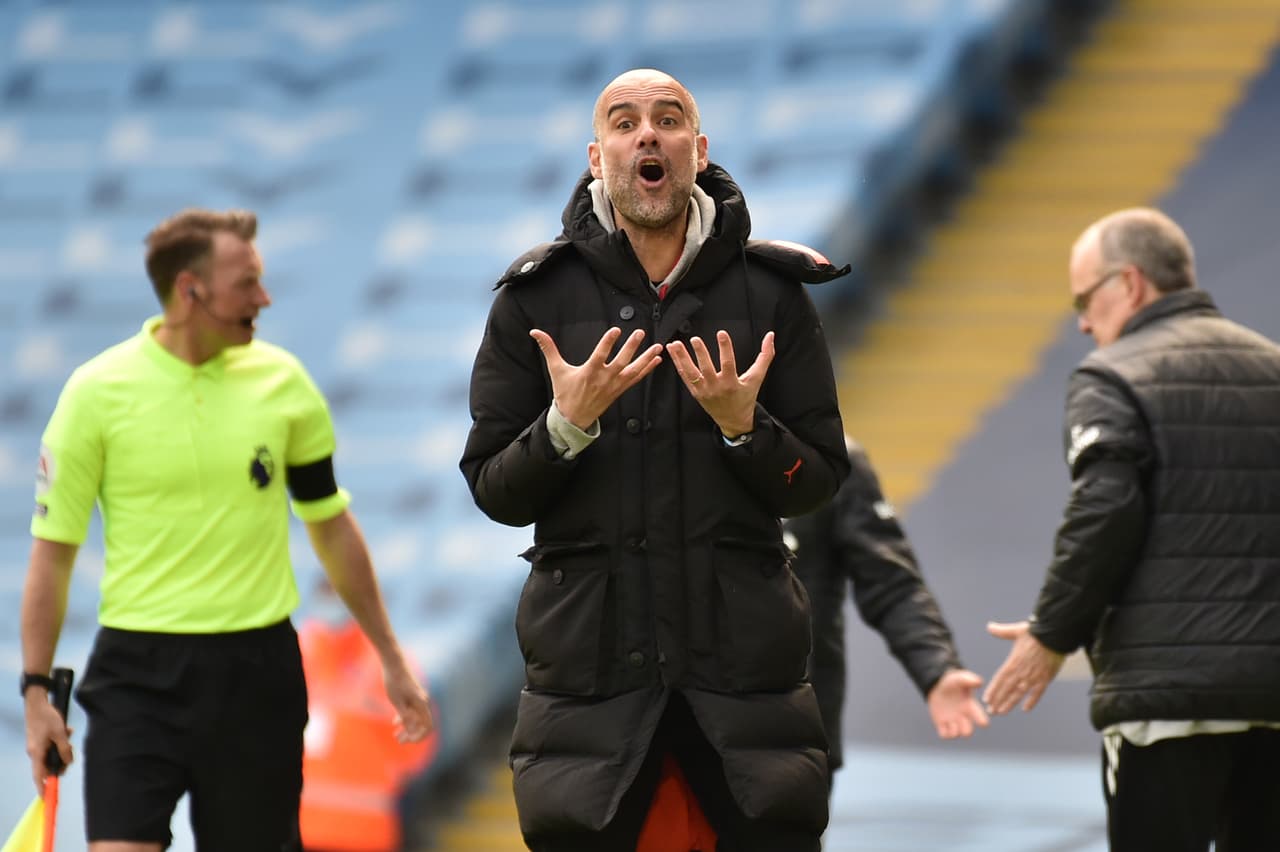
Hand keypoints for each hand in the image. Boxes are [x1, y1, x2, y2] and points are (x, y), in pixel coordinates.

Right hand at [24, 695, 72, 791]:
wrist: (37, 702)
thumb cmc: (46, 717)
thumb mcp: (60, 733)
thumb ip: (65, 749)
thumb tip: (68, 763)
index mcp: (37, 753)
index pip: (39, 776)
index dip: (43, 788)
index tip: (47, 798)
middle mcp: (35, 752)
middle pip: (49, 765)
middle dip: (62, 761)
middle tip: (70, 754)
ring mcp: (37, 747)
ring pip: (52, 754)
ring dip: (63, 748)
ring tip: (68, 734)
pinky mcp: (40, 741)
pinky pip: (52, 746)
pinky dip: (60, 741)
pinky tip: (66, 730)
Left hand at [382, 658, 434, 743]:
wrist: (393, 662)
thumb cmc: (394, 681)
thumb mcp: (397, 701)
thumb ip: (406, 717)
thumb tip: (412, 731)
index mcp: (422, 703)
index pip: (428, 726)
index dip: (420, 736)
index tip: (408, 741)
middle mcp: (423, 702)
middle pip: (423, 724)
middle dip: (412, 734)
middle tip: (399, 741)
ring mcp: (418, 698)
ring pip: (417, 718)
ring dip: (408, 728)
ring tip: (396, 735)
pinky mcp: (412, 695)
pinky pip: (412, 711)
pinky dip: (405, 718)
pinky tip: (394, 723)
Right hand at [531, 327, 662, 429]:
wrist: (573, 418)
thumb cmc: (565, 392)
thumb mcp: (556, 370)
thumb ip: (548, 348)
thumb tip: (535, 332)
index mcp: (589, 372)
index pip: (600, 354)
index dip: (608, 342)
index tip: (616, 330)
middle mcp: (604, 379)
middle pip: (621, 361)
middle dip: (631, 347)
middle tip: (640, 332)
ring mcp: (614, 386)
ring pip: (633, 370)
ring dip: (646, 358)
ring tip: (658, 346)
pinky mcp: (620, 391)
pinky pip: (636, 379)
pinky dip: (647, 369)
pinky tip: (657, 360)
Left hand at [666, 330, 773, 435]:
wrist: (734, 420)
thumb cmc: (746, 397)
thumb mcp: (757, 378)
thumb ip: (765, 356)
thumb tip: (770, 335)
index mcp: (732, 384)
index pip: (728, 363)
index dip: (725, 348)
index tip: (721, 333)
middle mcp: (716, 388)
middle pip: (706, 369)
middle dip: (700, 353)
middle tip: (695, 339)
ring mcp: (704, 391)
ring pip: (690, 373)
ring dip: (681, 358)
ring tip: (674, 344)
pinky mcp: (696, 393)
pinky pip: (685, 378)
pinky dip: (678, 365)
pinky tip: (673, 353)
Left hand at [926, 668, 988, 738]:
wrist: (938, 685)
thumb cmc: (952, 681)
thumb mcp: (960, 678)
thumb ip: (969, 680)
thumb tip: (980, 682)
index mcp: (970, 707)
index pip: (980, 717)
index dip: (982, 721)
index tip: (983, 723)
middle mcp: (963, 717)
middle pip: (968, 732)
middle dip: (966, 730)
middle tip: (961, 719)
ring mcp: (952, 721)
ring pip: (956, 735)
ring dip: (954, 731)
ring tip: (950, 721)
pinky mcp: (942, 724)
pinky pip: (944, 735)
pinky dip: (944, 733)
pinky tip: (942, 724)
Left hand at [983, 620, 1065, 714]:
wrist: (1055, 635)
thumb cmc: (1035, 631)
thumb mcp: (1016, 630)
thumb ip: (1002, 631)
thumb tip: (989, 626)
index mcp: (1013, 662)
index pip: (1000, 679)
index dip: (993, 690)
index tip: (987, 699)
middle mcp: (1022, 672)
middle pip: (1007, 689)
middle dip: (998, 701)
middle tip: (991, 711)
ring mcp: (1034, 677)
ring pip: (1019, 694)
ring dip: (1010, 703)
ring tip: (1002, 712)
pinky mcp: (1046, 678)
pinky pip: (1038, 693)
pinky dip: (1032, 701)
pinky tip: (1026, 709)